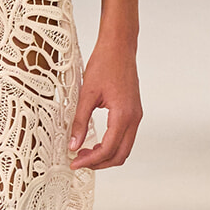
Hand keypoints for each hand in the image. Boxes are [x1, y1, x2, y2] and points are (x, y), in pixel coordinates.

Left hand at [68, 37, 142, 170]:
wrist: (119, 47)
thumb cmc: (105, 64)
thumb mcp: (86, 94)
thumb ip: (79, 121)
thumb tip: (73, 144)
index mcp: (123, 115)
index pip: (108, 149)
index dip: (91, 160)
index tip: (75, 162)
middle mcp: (134, 118)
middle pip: (120, 155)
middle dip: (100, 163)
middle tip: (79, 161)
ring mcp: (136, 115)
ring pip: (124, 148)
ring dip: (106, 155)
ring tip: (84, 151)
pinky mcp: (133, 112)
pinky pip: (125, 137)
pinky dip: (112, 145)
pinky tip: (95, 141)